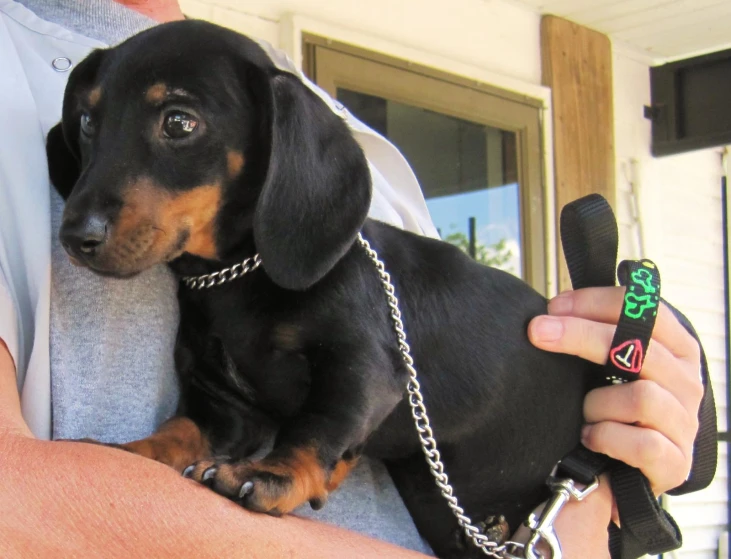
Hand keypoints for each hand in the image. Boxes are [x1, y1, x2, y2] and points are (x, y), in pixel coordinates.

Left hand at [528, 286, 702, 495]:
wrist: (621, 472)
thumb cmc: (612, 411)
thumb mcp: (608, 368)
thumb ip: (595, 337)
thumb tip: (552, 312)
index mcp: (676, 350)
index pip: (648, 310)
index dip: (599, 302)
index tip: (554, 307)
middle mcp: (686, 383)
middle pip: (640, 345)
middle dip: (581, 334)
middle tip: (539, 331)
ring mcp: (684, 423)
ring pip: (641, 397)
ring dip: (597, 403)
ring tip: (583, 413)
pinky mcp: (675, 463)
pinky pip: (641, 443)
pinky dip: (606, 437)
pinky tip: (589, 437)